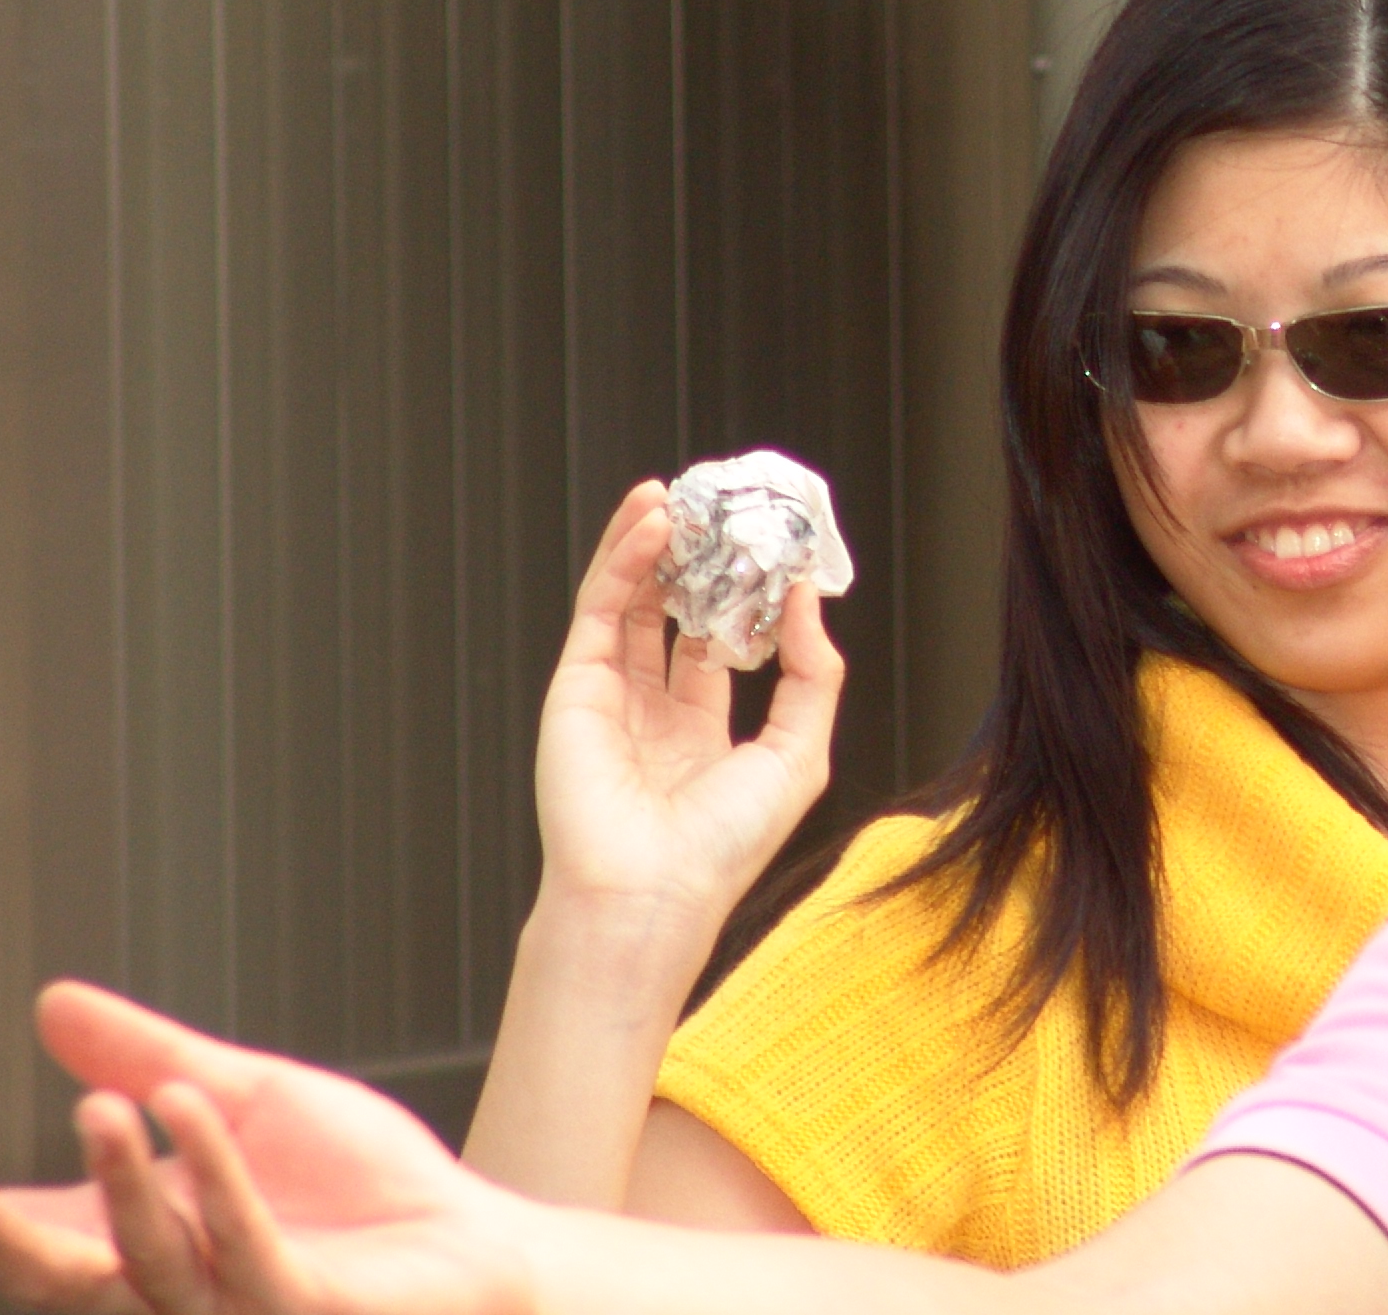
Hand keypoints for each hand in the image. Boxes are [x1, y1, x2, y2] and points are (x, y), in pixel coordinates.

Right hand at [0, 983, 541, 1314]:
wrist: (468, 1243)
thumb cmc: (355, 1184)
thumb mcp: (238, 1097)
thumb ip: (148, 1054)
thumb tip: (50, 1000)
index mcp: (141, 1243)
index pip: (26, 1237)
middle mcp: (170, 1291)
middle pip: (59, 1274)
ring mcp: (234, 1307)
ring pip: (148, 1261)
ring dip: (123, 1182)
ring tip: (98, 1103)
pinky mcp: (302, 1304)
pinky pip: (247, 1248)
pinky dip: (217, 1179)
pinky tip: (192, 1110)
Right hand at [531, 483, 841, 923]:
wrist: (648, 892)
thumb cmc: (721, 846)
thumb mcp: (798, 755)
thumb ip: (811, 675)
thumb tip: (807, 599)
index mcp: (701, 736)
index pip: (716, 645)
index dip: (737, 595)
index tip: (762, 548)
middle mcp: (652, 713)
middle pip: (667, 614)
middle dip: (689, 561)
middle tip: (713, 509)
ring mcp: (610, 697)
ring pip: (627, 601)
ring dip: (649, 544)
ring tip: (673, 494)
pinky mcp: (576, 685)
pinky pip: (600, 607)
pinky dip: (623, 558)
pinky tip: (651, 523)